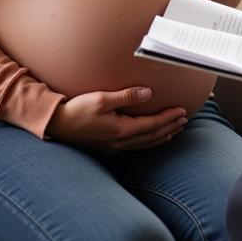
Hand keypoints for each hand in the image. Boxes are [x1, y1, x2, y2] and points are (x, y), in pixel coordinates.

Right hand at [45, 87, 187, 152]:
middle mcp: (121, 142)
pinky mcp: (109, 147)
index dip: (169, 118)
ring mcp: (115, 147)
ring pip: (145, 144)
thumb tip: (148, 93)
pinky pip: (136, 146)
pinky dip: (149, 142)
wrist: (56, 125)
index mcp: (121, 130)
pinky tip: (152, 139)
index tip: (182, 111)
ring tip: (175, 130)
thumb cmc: (77, 110)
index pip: (153, 125)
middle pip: (153, 137)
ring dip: (162, 136)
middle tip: (184, 120)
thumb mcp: (102, 99)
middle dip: (170, 128)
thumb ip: (126, 96)